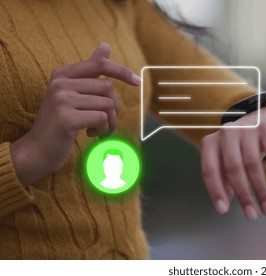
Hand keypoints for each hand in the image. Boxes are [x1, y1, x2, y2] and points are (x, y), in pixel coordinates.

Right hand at [10, 43, 140, 186]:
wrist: (38, 149)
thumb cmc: (60, 121)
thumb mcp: (72, 93)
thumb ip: (89, 71)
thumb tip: (105, 45)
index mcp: (62, 74)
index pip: (99, 64)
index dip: (121, 71)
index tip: (138, 81)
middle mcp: (60, 83)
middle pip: (107, 88)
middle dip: (115, 108)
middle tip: (107, 123)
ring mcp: (62, 100)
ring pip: (107, 104)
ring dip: (110, 122)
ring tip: (101, 131)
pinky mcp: (66, 118)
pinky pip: (101, 118)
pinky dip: (104, 129)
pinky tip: (92, 135)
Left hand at [200, 108, 265, 219]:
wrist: (259, 118)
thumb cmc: (239, 147)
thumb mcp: (226, 160)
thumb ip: (223, 180)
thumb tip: (224, 205)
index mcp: (211, 143)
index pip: (210, 170)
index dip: (216, 191)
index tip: (223, 210)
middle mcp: (226, 133)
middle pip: (233, 169)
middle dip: (243, 195)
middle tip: (252, 215)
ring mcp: (246, 128)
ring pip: (253, 164)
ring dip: (261, 190)